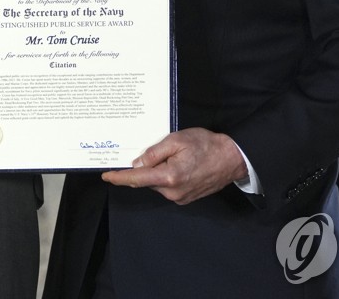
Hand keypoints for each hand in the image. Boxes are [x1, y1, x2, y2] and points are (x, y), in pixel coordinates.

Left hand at [101, 128, 247, 204]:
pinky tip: (177, 164)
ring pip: (156, 183)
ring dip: (156, 171)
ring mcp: (180, 198)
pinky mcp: (185, 198)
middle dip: (143, 168)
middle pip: (146, 180)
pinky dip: (165, 176)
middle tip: (150, 151)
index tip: (106, 176)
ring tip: (173, 155)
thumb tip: (137, 163)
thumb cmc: (207, 145)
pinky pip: (167, 187)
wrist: (232, 159)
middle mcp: (172, 192)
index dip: (119, 177)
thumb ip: (154, 152)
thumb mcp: (177, 140)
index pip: (136, 179)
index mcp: (169, 177)